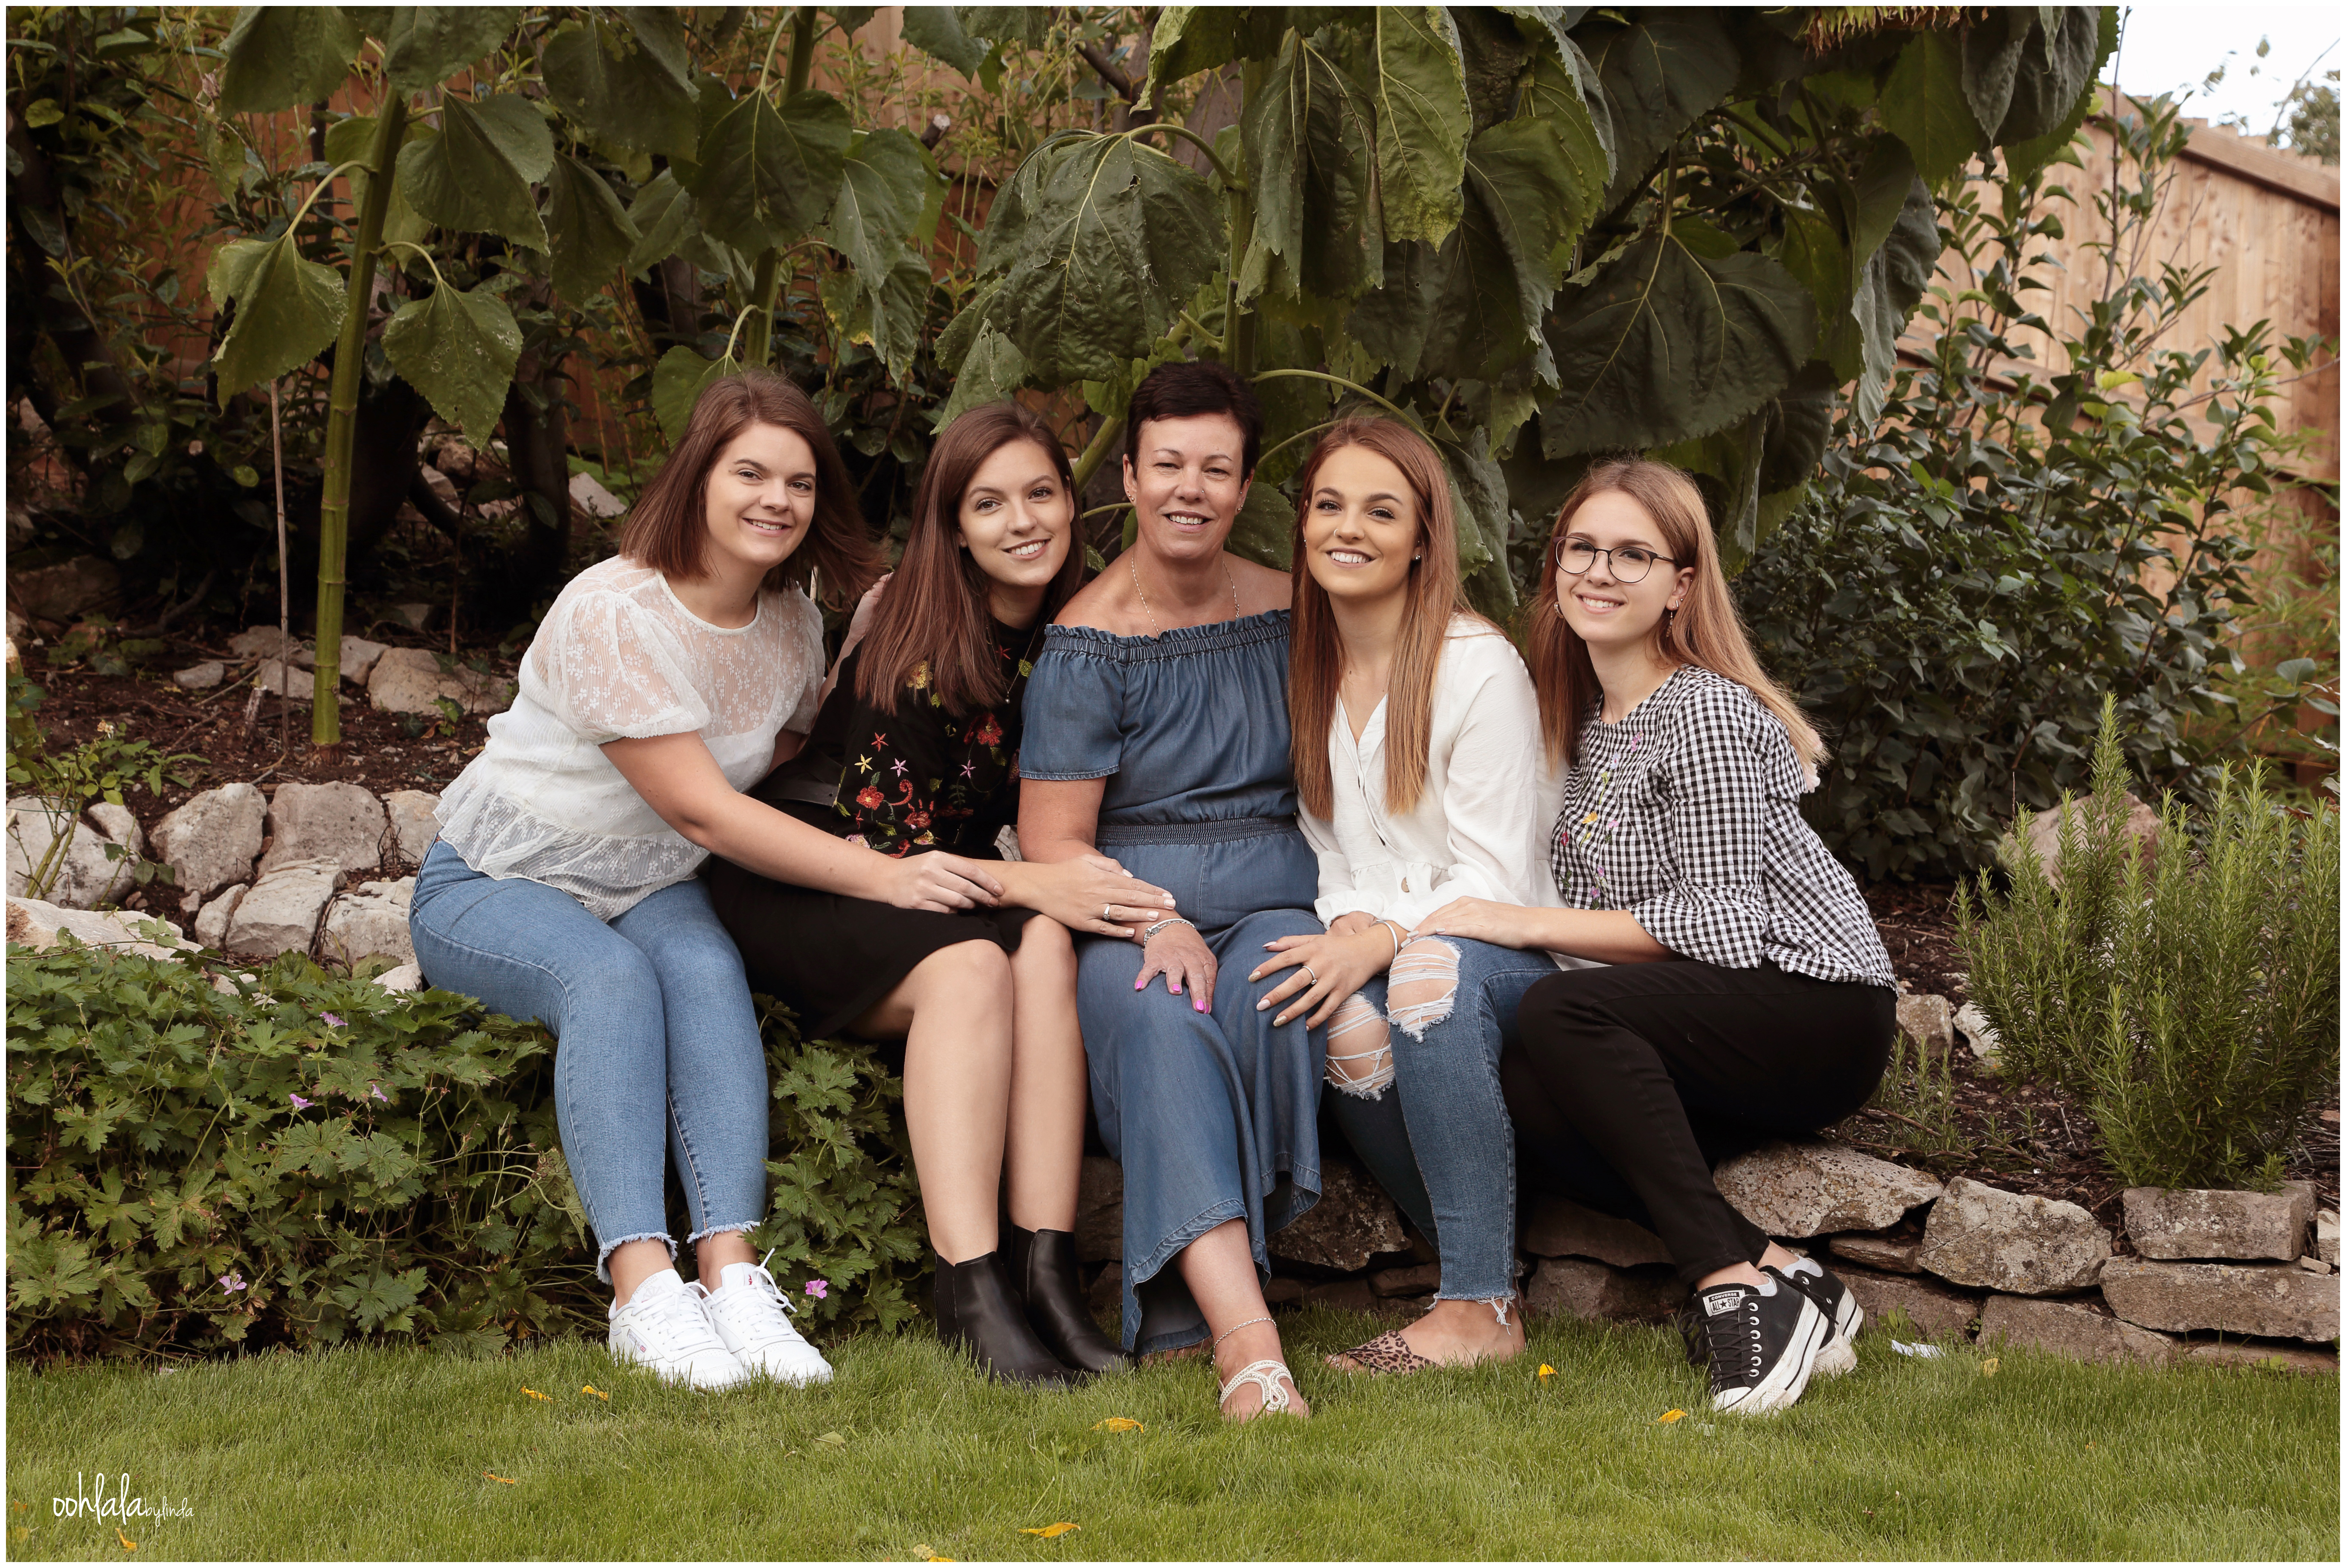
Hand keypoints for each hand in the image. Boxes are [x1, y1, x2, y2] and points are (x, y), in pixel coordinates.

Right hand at [879, 851, 1004, 912]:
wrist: (886, 878)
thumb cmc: (915, 869)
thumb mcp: (933, 860)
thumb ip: (954, 867)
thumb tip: (982, 880)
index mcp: (938, 858)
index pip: (971, 870)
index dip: (988, 881)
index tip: (999, 890)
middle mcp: (931, 872)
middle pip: (966, 887)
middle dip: (984, 896)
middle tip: (994, 902)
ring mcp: (923, 888)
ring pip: (957, 901)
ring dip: (971, 906)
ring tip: (977, 907)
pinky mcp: (917, 904)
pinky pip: (944, 912)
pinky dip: (954, 913)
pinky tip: (958, 912)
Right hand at [1005, 852, 1177, 939]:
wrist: (1037, 885)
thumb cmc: (1063, 871)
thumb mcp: (1086, 860)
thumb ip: (1108, 865)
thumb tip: (1128, 874)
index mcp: (1101, 877)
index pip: (1133, 883)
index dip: (1152, 889)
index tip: (1168, 894)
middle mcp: (1098, 892)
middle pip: (1131, 897)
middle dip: (1153, 901)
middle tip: (1171, 906)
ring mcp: (1090, 908)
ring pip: (1120, 912)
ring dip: (1139, 914)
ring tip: (1156, 916)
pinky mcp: (1081, 922)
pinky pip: (1102, 927)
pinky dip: (1116, 930)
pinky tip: (1130, 932)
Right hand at [1135, 920, 1215, 1011]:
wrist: (1170, 927)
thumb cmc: (1190, 950)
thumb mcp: (1204, 960)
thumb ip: (1207, 982)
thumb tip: (1207, 1009)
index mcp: (1203, 959)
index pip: (1208, 978)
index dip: (1207, 995)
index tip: (1206, 1011)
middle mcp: (1189, 958)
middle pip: (1195, 975)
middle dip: (1197, 991)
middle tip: (1198, 1007)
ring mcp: (1171, 957)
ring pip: (1174, 969)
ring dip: (1174, 980)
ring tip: (1175, 992)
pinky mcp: (1155, 958)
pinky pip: (1149, 968)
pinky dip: (1144, 977)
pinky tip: (1140, 987)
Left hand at [1248, 923, 1396, 1028]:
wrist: (1368, 950)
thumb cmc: (1335, 945)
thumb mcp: (1314, 938)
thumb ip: (1289, 941)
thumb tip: (1265, 946)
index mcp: (1312, 949)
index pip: (1286, 958)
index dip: (1268, 967)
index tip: (1252, 977)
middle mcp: (1322, 964)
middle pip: (1297, 981)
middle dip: (1278, 994)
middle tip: (1260, 1005)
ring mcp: (1334, 979)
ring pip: (1311, 998)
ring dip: (1293, 1011)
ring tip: (1276, 1021)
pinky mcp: (1344, 991)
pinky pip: (1329, 1008)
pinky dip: (1317, 1019)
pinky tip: (1304, 1027)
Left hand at [1411, 896, 1533, 948]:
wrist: (1530, 923)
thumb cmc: (1507, 924)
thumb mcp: (1482, 919)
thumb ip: (1464, 923)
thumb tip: (1446, 934)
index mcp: (1466, 903)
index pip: (1437, 913)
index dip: (1422, 924)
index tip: (1409, 935)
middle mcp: (1468, 905)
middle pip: (1437, 917)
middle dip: (1420, 928)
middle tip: (1405, 941)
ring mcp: (1477, 914)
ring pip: (1446, 921)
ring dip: (1427, 930)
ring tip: (1414, 940)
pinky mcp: (1485, 925)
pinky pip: (1463, 926)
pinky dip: (1449, 929)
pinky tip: (1437, 933)